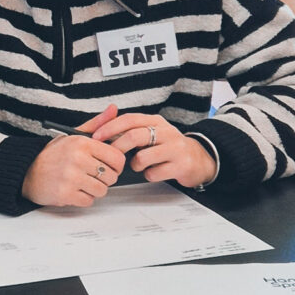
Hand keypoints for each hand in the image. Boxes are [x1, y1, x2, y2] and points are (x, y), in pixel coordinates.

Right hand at [21, 107, 127, 210]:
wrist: (27, 172)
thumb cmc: (53, 155)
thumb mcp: (73, 135)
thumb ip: (96, 124)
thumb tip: (113, 109)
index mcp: (82, 143)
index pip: (117, 158)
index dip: (116, 165)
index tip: (109, 166)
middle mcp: (77, 159)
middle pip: (111, 176)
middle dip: (104, 178)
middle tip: (92, 175)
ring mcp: (71, 177)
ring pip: (102, 190)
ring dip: (94, 189)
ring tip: (83, 182)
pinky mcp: (65, 194)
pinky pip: (88, 201)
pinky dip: (83, 198)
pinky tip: (74, 190)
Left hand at [91, 109, 218, 189]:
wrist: (198, 160)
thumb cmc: (168, 147)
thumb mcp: (152, 133)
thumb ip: (131, 129)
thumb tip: (102, 126)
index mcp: (156, 121)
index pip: (130, 119)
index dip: (110, 127)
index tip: (96, 137)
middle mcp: (167, 131)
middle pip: (134, 136)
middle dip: (117, 147)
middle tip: (110, 157)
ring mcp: (175, 148)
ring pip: (143, 157)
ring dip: (135, 165)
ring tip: (139, 165)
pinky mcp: (181, 165)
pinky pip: (154, 173)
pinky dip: (148, 175)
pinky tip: (153, 172)